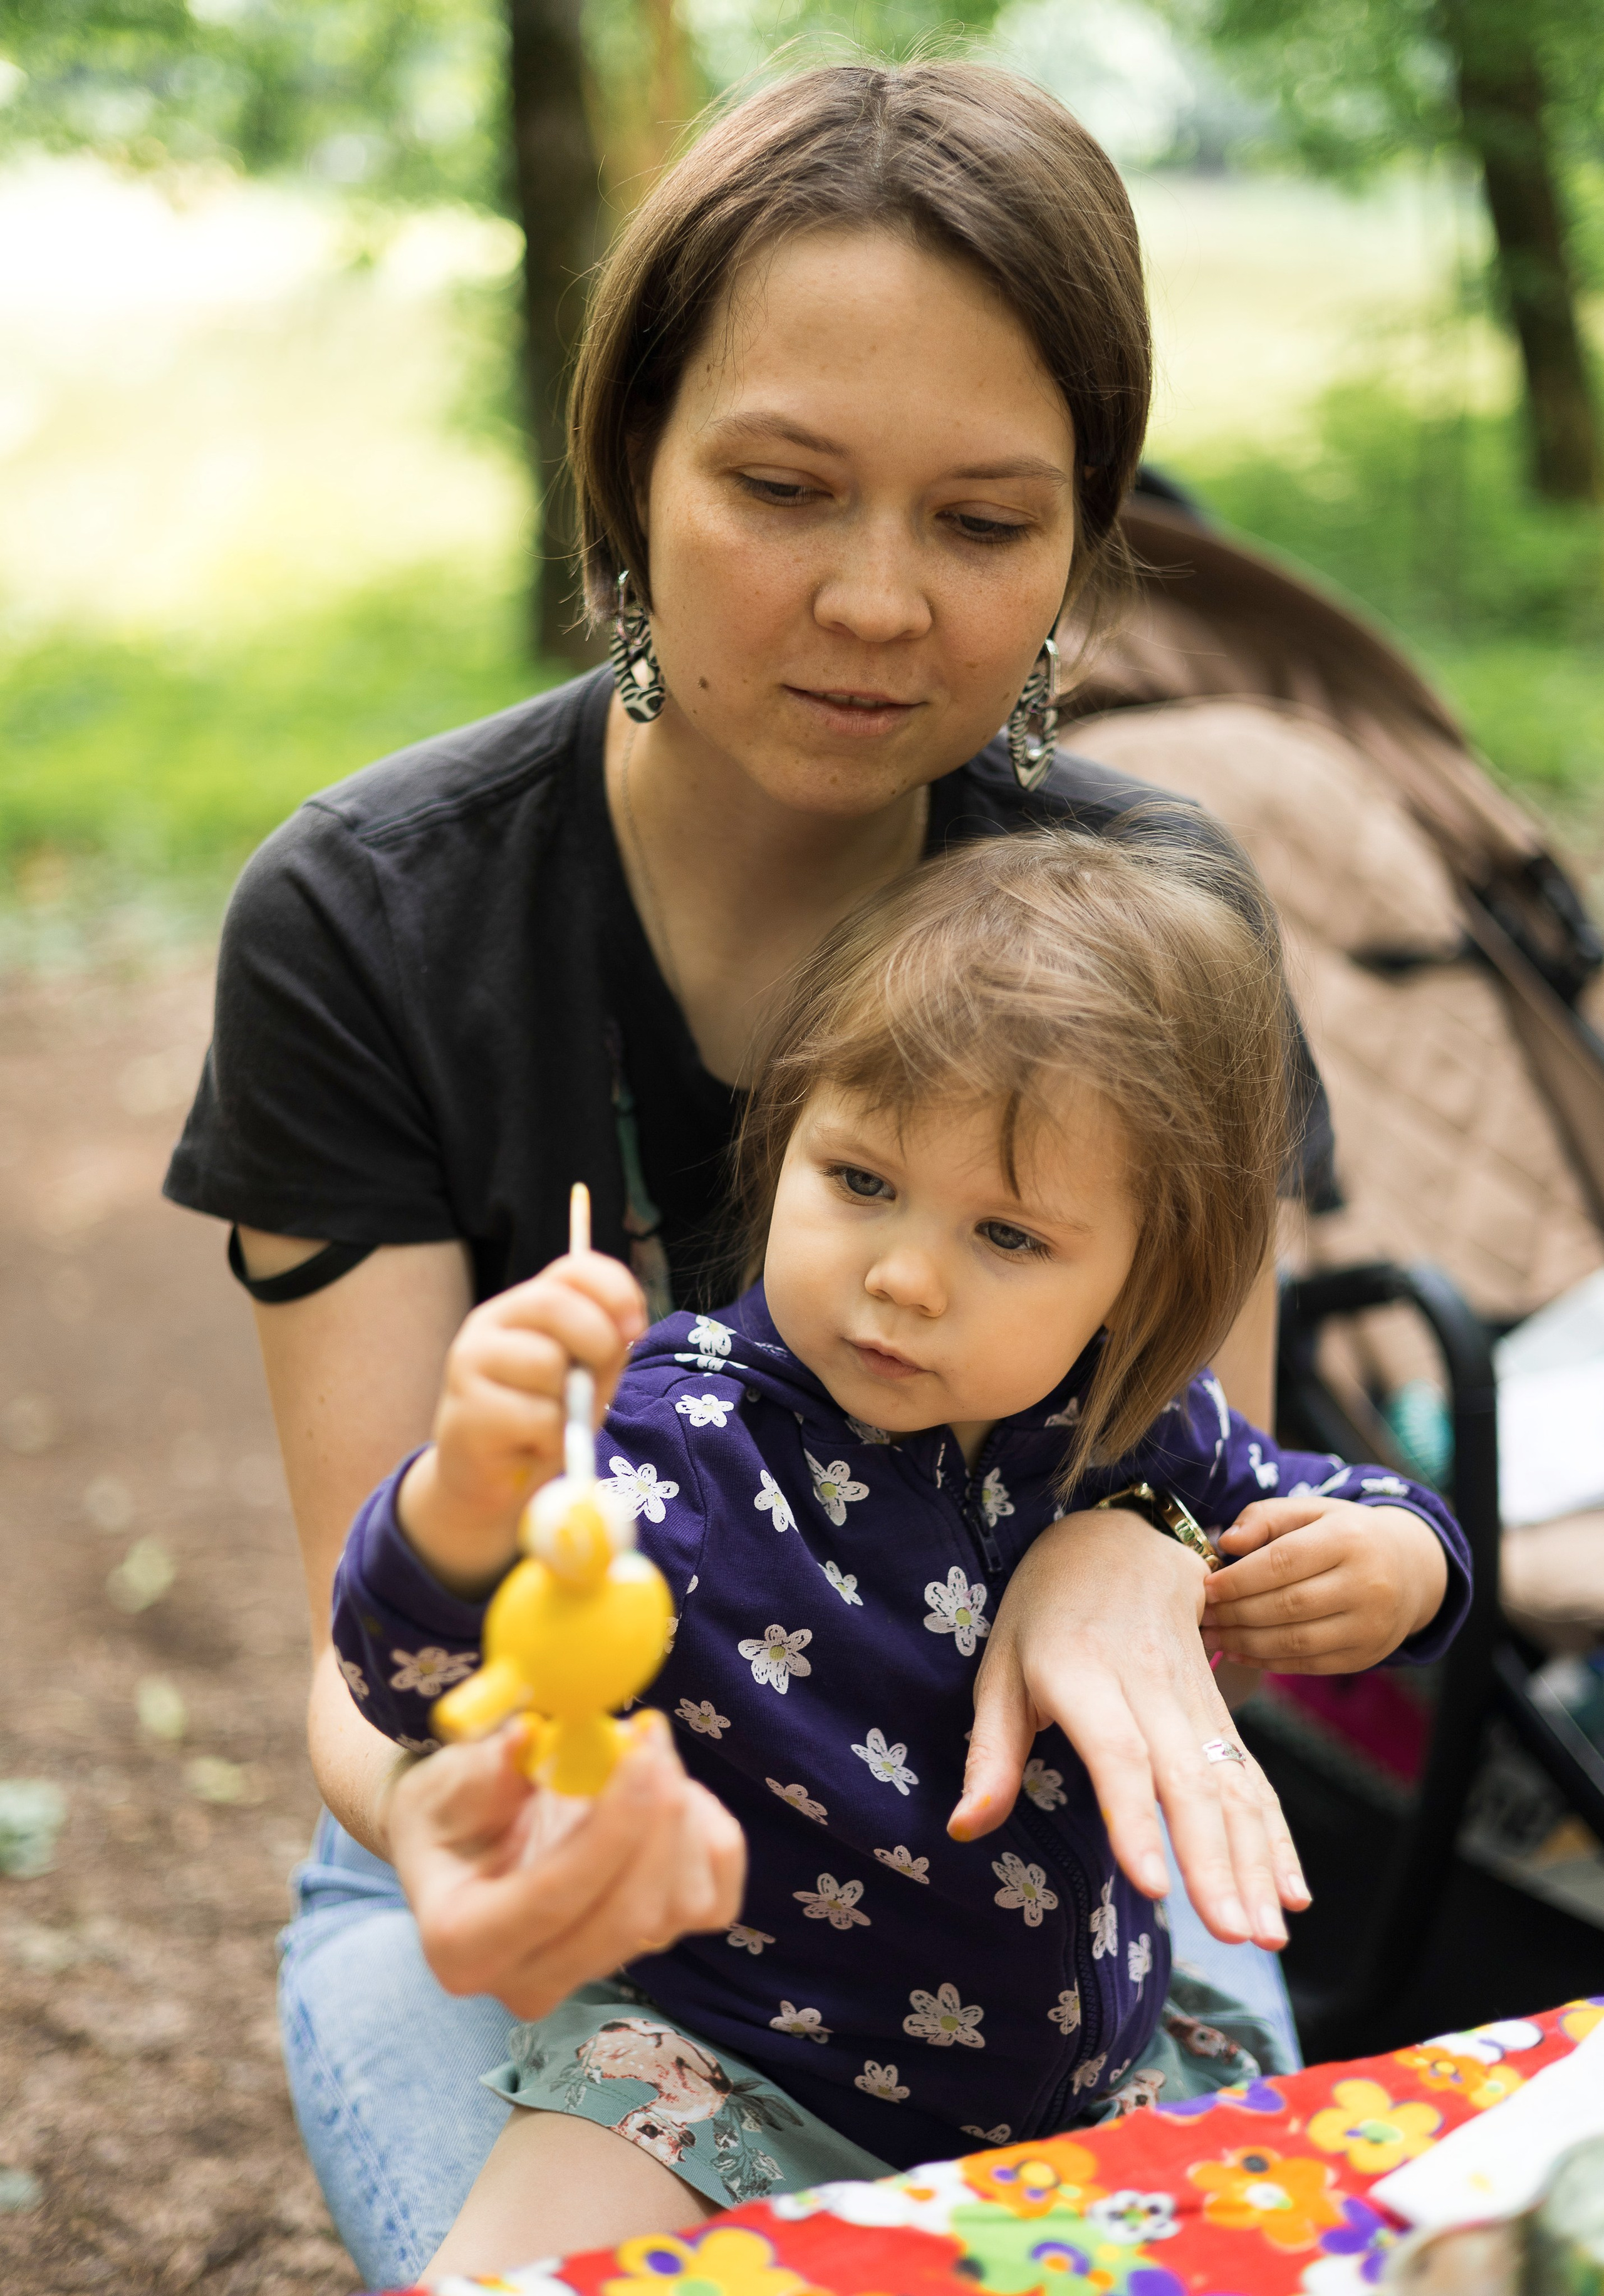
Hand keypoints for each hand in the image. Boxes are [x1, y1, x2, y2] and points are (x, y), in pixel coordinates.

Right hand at [386, 1711, 746, 2019]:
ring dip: (683, 1819)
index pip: (552, 1899)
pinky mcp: (647, 1948)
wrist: (464, 1845)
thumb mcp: (445, 1782)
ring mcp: (595, 1971)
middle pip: (628, 1915)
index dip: (608, 1828)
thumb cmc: (447, 1811)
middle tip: (651, 1736)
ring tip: (649, 1750)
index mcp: (463, 1945)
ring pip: (677, 1908)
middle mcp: (530, 1977)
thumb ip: (487, 1766)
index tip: (637, 1754)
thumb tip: (529, 1736)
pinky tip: (681, 1792)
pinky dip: (712, 1841)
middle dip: (657, 1819)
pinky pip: (713, 1904)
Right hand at [400, 1250, 648, 1592]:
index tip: (637, 1328)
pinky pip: (536, 1417)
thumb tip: (629, 1324)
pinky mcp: (466, 1411)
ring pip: (545, 1362)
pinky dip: (553, 1439)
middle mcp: (491, 1322)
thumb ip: (608, 1344)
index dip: (615, 1289)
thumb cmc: (543, 1422)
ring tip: (554, 1423)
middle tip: (599, 1382)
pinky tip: (531, 1447)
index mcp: (526, 1305)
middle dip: (596, 1340)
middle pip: (553, 1303)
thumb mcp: (587, 1376)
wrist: (491, 1483)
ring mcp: (470, 1363)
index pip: (573, 1269)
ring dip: (570, 1402)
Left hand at [950, 1510, 1307, 1948]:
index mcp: (1082, 1673)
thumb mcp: (1000, 1669)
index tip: (1153, 1887)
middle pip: (1189, 1779)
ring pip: (1233, 1784)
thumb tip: (963, 1828)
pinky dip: (1278, 1838)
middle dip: (1215, 1862)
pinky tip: (1293, 1897)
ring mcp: (1195, 1699)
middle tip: (1233, 1935)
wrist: (1119, 1538)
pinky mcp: (1221, 1713)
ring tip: (1267, 1935)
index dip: (1136, 1819)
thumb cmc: (1044, 1611)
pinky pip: (1254, 1778)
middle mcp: (1149, 1686)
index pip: (1117, 1753)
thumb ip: (990, 1753)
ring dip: (1256, 1862)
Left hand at [1204, 1497, 1447, 1673]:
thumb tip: (1227, 1542)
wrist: (1410, 1570)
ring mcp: (1370, 1625)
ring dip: (1244, 1642)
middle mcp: (1367, 1585)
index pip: (1284, 1562)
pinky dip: (1267, 1661)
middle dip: (1235, 1612)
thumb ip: (1267, 1517)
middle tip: (1200, 1614)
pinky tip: (1236, 1651)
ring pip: (1296, 1641)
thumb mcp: (1313, 1511)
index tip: (1206, 1585)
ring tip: (1210, 1636)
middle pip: (1287, 1605)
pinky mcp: (1366, 1655)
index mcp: (1350, 1539)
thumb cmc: (1347, 1534)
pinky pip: (1308, 1663)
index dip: (1239, 1578)